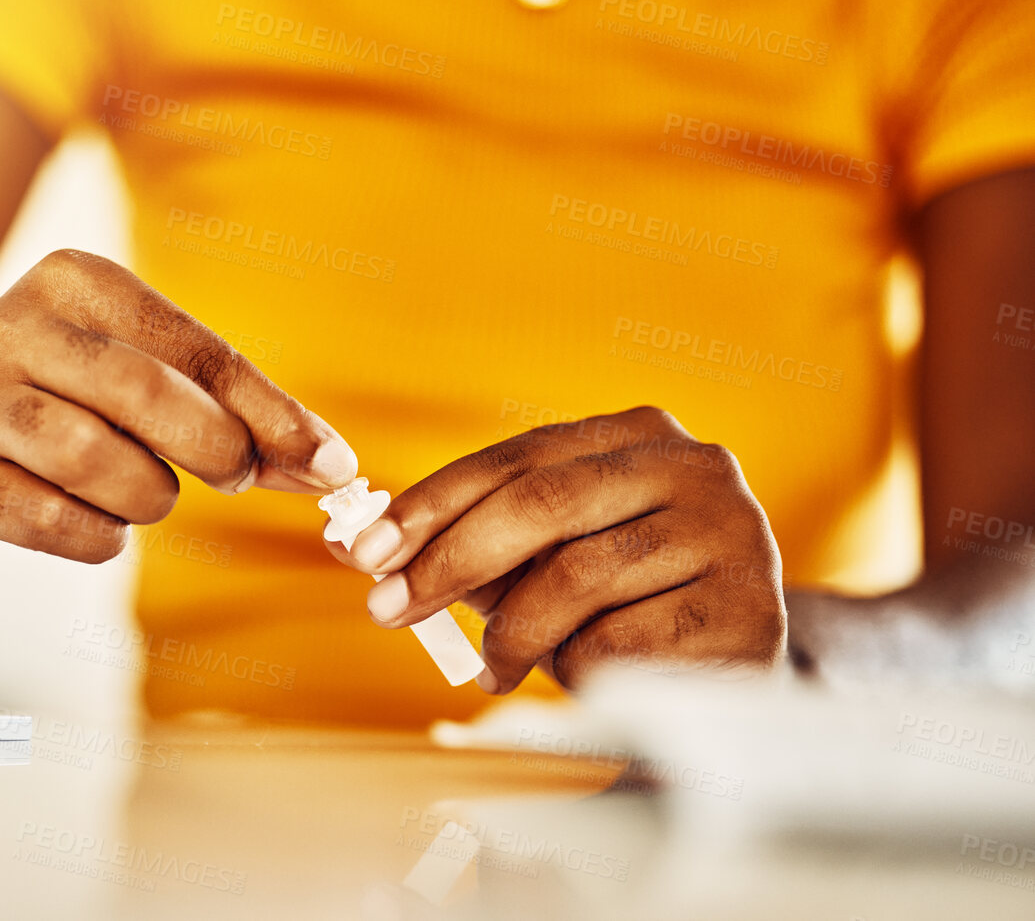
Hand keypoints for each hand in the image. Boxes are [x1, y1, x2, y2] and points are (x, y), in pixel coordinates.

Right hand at [0, 249, 356, 559]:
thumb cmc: (78, 387)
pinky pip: (63, 527)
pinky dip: (104, 538)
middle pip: (146, 395)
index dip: (271, 412)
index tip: (332, 465)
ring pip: (100, 463)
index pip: (195, 346)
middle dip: (218, 449)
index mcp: (75, 278)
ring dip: (151, 496)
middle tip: (239, 478)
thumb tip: (328, 467)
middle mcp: (14, 327)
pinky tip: (99, 518)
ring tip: (146, 489)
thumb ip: (233, 405)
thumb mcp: (145, 362)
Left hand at [332, 406, 784, 691]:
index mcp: (638, 433)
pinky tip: (582, 678)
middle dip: (449, 560)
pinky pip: (621, 643)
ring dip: (515, 632)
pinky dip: (578, 668)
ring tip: (496, 664)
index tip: (363, 548)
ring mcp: (730, 534)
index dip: (431, 503)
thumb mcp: (556, 554)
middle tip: (385, 607)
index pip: (515, 458)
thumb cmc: (625, 602)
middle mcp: (693, 466)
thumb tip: (373, 548)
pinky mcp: (747, 611)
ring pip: (576, 577)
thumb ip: (482, 541)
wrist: (740, 673)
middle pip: (542, 503)